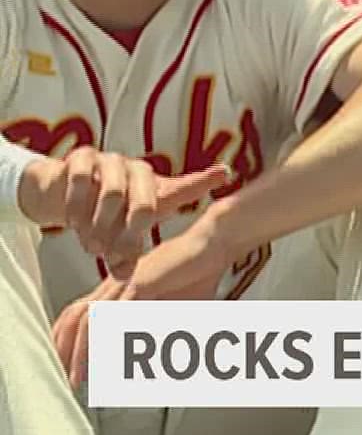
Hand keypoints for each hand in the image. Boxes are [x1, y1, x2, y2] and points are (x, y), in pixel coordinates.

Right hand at [17, 149, 230, 276]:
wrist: (61, 192)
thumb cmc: (104, 215)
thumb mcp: (120, 234)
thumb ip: (126, 253)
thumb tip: (125, 276)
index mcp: (156, 188)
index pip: (185, 186)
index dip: (205, 180)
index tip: (225, 172)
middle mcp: (139, 171)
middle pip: (145, 202)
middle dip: (131, 233)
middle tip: (114, 255)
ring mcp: (112, 161)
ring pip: (113, 193)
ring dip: (100, 225)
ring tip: (93, 246)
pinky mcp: (83, 157)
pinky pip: (82, 180)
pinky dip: (76, 206)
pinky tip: (72, 221)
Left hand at [49, 213, 237, 387]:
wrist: (213, 245)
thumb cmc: (196, 274)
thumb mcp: (173, 309)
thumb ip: (157, 330)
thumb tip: (150, 361)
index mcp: (117, 288)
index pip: (77, 314)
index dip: (66, 340)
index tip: (65, 364)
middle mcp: (114, 284)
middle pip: (74, 318)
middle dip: (64, 350)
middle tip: (65, 378)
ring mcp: (124, 282)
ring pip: (89, 320)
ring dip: (82, 351)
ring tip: (79, 375)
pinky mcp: (139, 282)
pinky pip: (117, 314)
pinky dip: (111, 337)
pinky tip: (109, 356)